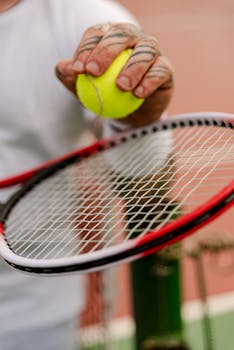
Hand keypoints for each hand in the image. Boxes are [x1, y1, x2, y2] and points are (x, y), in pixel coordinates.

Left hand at [55, 22, 173, 126]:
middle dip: (106, 51)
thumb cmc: (105, 95)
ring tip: (121, 86)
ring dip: (132, 67)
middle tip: (94, 72)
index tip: (78, 69)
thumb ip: (72, 78)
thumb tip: (63, 68)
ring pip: (145, 51)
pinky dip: (149, 81)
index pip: (96, 34)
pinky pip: (160, 70)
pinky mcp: (165, 68)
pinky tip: (138, 94)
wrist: (132, 113)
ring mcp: (150, 51)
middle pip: (121, 34)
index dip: (86, 48)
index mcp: (109, 37)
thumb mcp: (84, 89)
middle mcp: (132, 38)